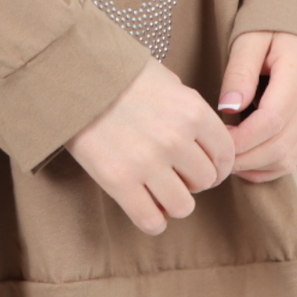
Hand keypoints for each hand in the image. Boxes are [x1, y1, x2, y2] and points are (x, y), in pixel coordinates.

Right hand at [64, 57, 234, 235]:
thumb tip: (207, 142)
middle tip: (175, 173)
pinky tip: (145, 206)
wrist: (72, 75)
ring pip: (183, 205)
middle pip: (206, 181)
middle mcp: (175, 138)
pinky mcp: (119, 181)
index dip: (218, 165)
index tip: (205, 168)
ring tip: (158, 189)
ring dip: (173, 201)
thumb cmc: (119, 75)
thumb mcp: (167, 82)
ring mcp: (147, 162)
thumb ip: (190, 112)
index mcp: (192, 110)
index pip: (225, 154)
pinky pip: (151, 220)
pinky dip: (153, 220)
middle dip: (193, 180)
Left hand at [217, 31, 296, 182]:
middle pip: (279, 147)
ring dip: (253, 166)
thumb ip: (240, 71)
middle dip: (243, 158)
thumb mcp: (250, 40)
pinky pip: (290, 159)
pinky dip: (265, 167)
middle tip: (214, 154)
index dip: (242, 138)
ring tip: (224, 158)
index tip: (216, 139)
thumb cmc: (271, 30)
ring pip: (286, 159)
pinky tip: (241, 161)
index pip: (271, 121)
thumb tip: (228, 107)